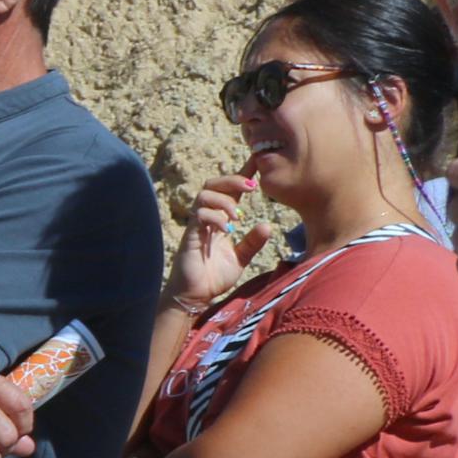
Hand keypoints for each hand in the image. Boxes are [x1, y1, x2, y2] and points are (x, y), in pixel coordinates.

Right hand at [166, 173, 270, 315]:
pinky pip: (199, 214)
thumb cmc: (214, 277)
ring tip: (238, 216)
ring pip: (204, 195)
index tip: (257, 162)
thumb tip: (267, 226)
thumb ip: (252, 242)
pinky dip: (215, 216)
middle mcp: (206, 218)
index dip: (242, 175)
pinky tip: (227, 227)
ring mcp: (196, 225)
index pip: (230, 192)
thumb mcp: (241, 257)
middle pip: (213, 185)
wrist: (195, 295)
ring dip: (224, 200)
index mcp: (219, 220)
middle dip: (232, 180)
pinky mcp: (190, 235)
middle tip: (252, 187)